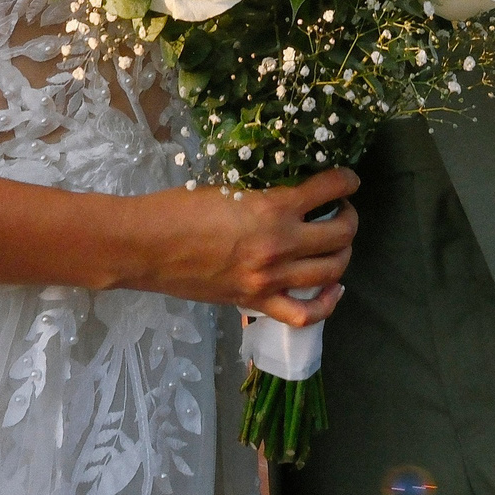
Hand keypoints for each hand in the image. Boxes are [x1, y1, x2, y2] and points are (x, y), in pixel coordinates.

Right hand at [125, 168, 358, 326]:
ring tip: (336, 242)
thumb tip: (290, 194)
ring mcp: (270, 279)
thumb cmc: (179, 208)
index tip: (347, 180)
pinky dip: (327, 303)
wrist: (145, 247)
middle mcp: (279, 245)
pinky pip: (304, 314)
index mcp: (272, 208)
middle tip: (341, 210)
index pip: (328, 189)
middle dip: (348, 218)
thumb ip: (264, 195)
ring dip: (343, 253)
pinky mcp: (256, 302)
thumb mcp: (229, 188)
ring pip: (332, 271)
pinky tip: (333, 288)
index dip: (346, 181)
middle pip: (340, 234)